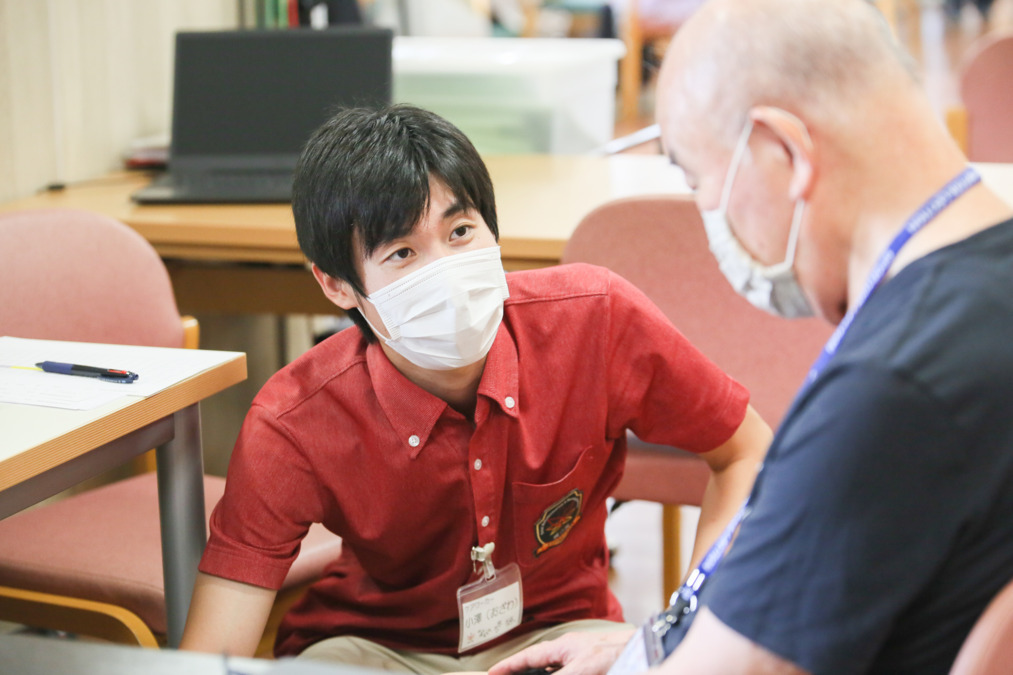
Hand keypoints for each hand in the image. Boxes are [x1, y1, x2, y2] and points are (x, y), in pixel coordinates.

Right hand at [488, 628, 635, 674]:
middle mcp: (569, 654)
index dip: (509, 666)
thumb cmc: (616, 652)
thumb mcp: (582, 668)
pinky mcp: (591, 668)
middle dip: (522, 672)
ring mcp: (581, 661)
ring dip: (540, 673)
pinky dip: (555, 673)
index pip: (528, 657)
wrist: (645, 651)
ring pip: (553, 669)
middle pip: (538, 665)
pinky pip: (569, 671)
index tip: (491, 673)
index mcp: (562, 647)